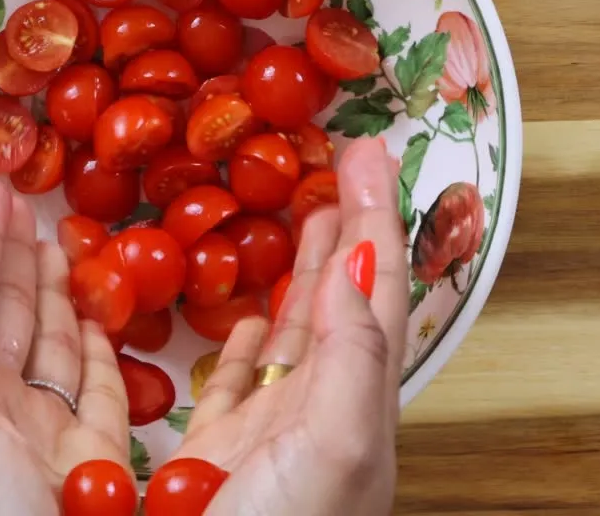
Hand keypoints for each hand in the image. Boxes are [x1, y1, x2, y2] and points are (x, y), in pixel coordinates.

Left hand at [0, 179, 131, 515]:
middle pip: (5, 318)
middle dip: (14, 256)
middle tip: (27, 199)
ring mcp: (44, 438)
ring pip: (50, 347)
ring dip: (53, 291)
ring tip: (59, 239)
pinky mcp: (96, 460)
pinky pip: (96, 389)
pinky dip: (93, 345)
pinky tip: (89, 310)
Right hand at [171, 138, 407, 515]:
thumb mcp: (336, 447)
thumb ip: (352, 356)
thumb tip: (357, 262)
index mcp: (359, 397)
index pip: (374, 283)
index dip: (374, 212)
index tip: (368, 149)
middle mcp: (326, 405)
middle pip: (344, 293)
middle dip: (348, 221)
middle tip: (344, 158)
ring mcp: (275, 427)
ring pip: (300, 328)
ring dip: (307, 265)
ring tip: (309, 209)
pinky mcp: (226, 450)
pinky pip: (243, 378)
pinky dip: (251, 335)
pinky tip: (250, 313)